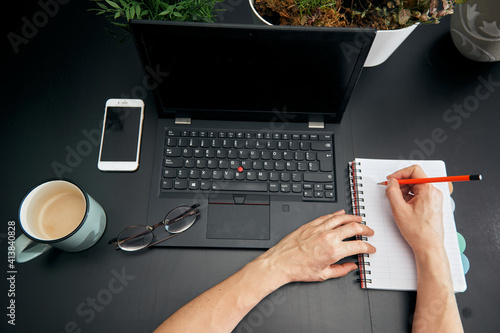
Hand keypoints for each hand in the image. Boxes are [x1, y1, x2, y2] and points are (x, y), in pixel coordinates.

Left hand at [258, 210, 375, 285]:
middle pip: (354, 228)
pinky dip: (337, 214)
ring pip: (341, 218)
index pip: (358, 246)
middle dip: (365, 229)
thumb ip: (341, 270)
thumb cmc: (298, 269)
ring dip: (353, 218)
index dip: (368, 247)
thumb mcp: (323, 275)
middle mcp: (328, 237)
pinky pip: (327, 216)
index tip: (371, 248)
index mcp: (334, 251)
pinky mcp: (310, 225)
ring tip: (359, 220)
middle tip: (369, 232)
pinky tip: (342, 214)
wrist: (280, 263)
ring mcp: (319, 229)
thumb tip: (351, 266)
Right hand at [385, 165, 443, 254]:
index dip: (399, 174)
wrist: (429, 246)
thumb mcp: (399, 209)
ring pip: (416, 188)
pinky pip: (419, 195)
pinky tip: (405, 209)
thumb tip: (391, 182)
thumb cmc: (418, 231)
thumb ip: (392, 191)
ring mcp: (434, 199)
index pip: (414, 170)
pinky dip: (410, 199)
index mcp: (428, 190)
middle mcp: (434, 192)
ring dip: (404, 193)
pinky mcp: (433, 205)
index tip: (391, 180)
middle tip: (392, 194)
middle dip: (401, 185)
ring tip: (399, 205)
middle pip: (414, 179)